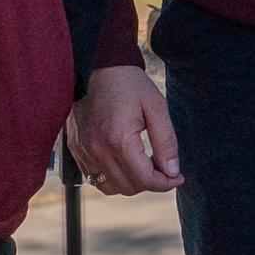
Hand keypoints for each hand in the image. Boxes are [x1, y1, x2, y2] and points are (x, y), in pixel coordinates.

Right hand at [70, 64, 182, 194]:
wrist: (99, 67)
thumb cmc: (130, 85)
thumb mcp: (157, 108)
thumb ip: (166, 142)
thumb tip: (172, 172)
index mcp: (118, 139)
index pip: (144, 179)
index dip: (165, 183)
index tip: (177, 177)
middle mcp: (97, 149)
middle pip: (129, 187)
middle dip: (150, 182)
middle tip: (163, 168)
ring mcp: (83, 151)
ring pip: (110, 187)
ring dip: (130, 183)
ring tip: (143, 165)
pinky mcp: (76, 149)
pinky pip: (94, 177)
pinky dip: (112, 177)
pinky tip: (124, 161)